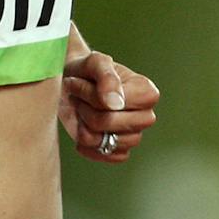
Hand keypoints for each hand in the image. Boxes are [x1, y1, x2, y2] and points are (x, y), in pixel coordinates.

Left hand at [59, 48, 158, 163]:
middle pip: (108, 123)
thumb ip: (107, 77)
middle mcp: (145, 116)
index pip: (117, 104)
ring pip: (103, 142)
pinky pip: (103, 156)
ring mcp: (133, 135)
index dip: (93, 95)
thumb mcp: (94, 62)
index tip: (82, 81)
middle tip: (78, 96)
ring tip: (81, 110)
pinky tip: (82, 127)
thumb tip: (116, 104)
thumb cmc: (86, 70)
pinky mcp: (119, 150)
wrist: (72, 82)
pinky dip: (86, 144)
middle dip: (86, 109)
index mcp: (146, 92)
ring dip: (83, 126)